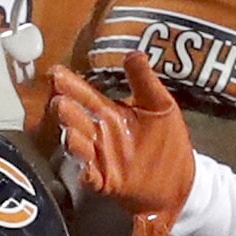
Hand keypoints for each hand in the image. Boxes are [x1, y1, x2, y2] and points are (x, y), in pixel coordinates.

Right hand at [46, 62, 196, 235]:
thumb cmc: (168, 142)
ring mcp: (100, 158)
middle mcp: (99, 134)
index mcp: (110, 114)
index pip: (85, 95)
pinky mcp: (105, 182)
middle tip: (59, 102)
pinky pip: (91, 177)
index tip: (55, 73)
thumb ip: (144, 82)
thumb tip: (133, 53)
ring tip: (70, 131)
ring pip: (79, 147)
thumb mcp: (161, 106)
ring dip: (73, 140)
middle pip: (76, 119)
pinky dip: (87, 172)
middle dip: (66, 111)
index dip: (70, 84)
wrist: (179, 182)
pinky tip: (85, 168)